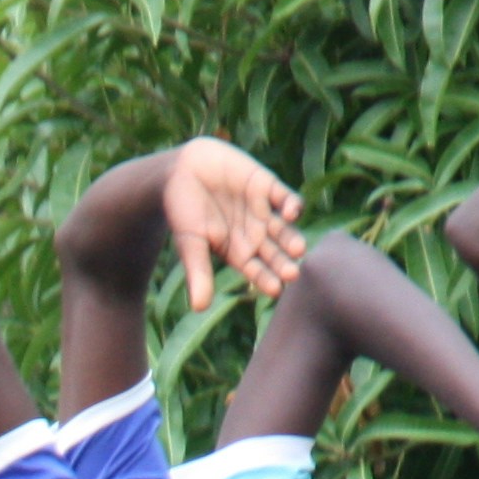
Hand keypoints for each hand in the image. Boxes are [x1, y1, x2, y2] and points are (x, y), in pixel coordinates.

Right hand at [161, 138, 304, 312]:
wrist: (180, 169)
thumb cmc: (182, 209)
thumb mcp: (190, 244)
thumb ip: (199, 273)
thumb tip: (198, 309)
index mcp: (236, 250)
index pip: (256, 270)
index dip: (267, 279)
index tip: (276, 290)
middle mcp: (253, 233)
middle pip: (275, 252)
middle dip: (284, 263)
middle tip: (292, 273)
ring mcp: (262, 210)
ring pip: (284, 229)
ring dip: (292, 238)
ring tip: (298, 249)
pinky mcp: (267, 185)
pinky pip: (286, 198)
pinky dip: (291, 206)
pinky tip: (290, 214)